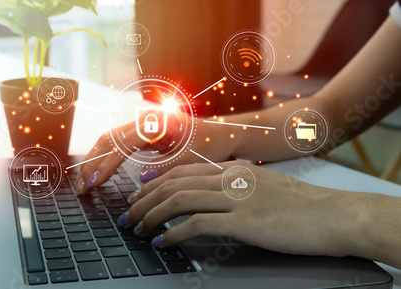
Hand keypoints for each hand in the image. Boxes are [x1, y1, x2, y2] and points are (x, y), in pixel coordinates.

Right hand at [75, 111, 233, 194]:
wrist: (220, 134)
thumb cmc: (210, 143)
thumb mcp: (192, 158)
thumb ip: (167, 167)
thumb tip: (142, 179)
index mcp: (157, 121)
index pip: (122, 143)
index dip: (106, 164)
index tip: (94, 183)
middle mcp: (146, 119)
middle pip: (109, 138)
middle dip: (92, 163)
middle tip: (82, 187)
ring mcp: (142, 125)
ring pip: (109, 141)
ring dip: (95, 161)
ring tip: (85, 183)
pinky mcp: (142, 134)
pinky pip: (117, 145)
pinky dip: (106, 159)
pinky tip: (99, 174)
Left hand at [117, 161, 357, 257]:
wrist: (335, 215)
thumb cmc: (302, 206)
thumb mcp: (264, 188)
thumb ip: (236, 188)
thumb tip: (211, 200)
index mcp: (233, 170)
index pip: (181, 172)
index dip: (154, 184)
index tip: (138, 196)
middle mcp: (230, 179)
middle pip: (173, 184)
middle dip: (144, 200)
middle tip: (128, 215)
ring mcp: (236, 198)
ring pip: (179, 200)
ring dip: (152, 215)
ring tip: (138, 229)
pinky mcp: (244, 221)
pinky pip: (197, 224)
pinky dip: (174, 234)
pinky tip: (163, 242)